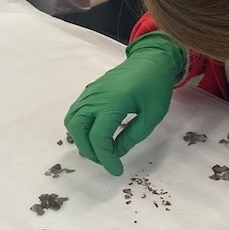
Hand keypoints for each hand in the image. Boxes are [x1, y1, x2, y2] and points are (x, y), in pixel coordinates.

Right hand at [64, 32, 184, 175]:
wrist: (152, 59)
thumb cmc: (156, 86)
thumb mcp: (153, 115)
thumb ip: (133, 136)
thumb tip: (116, 153)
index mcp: (113, 102)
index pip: (99, 137)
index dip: (106, 158)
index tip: (117, 170)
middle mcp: (96, 97)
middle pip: (78, 130)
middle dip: (90, 150)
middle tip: (107, 159)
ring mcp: (90, 92)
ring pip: (72, 121)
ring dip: (82, 139)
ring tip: (101, 148)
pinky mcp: (90, 90)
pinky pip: (76, 111)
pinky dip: (81, 127)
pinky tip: (97, 133)